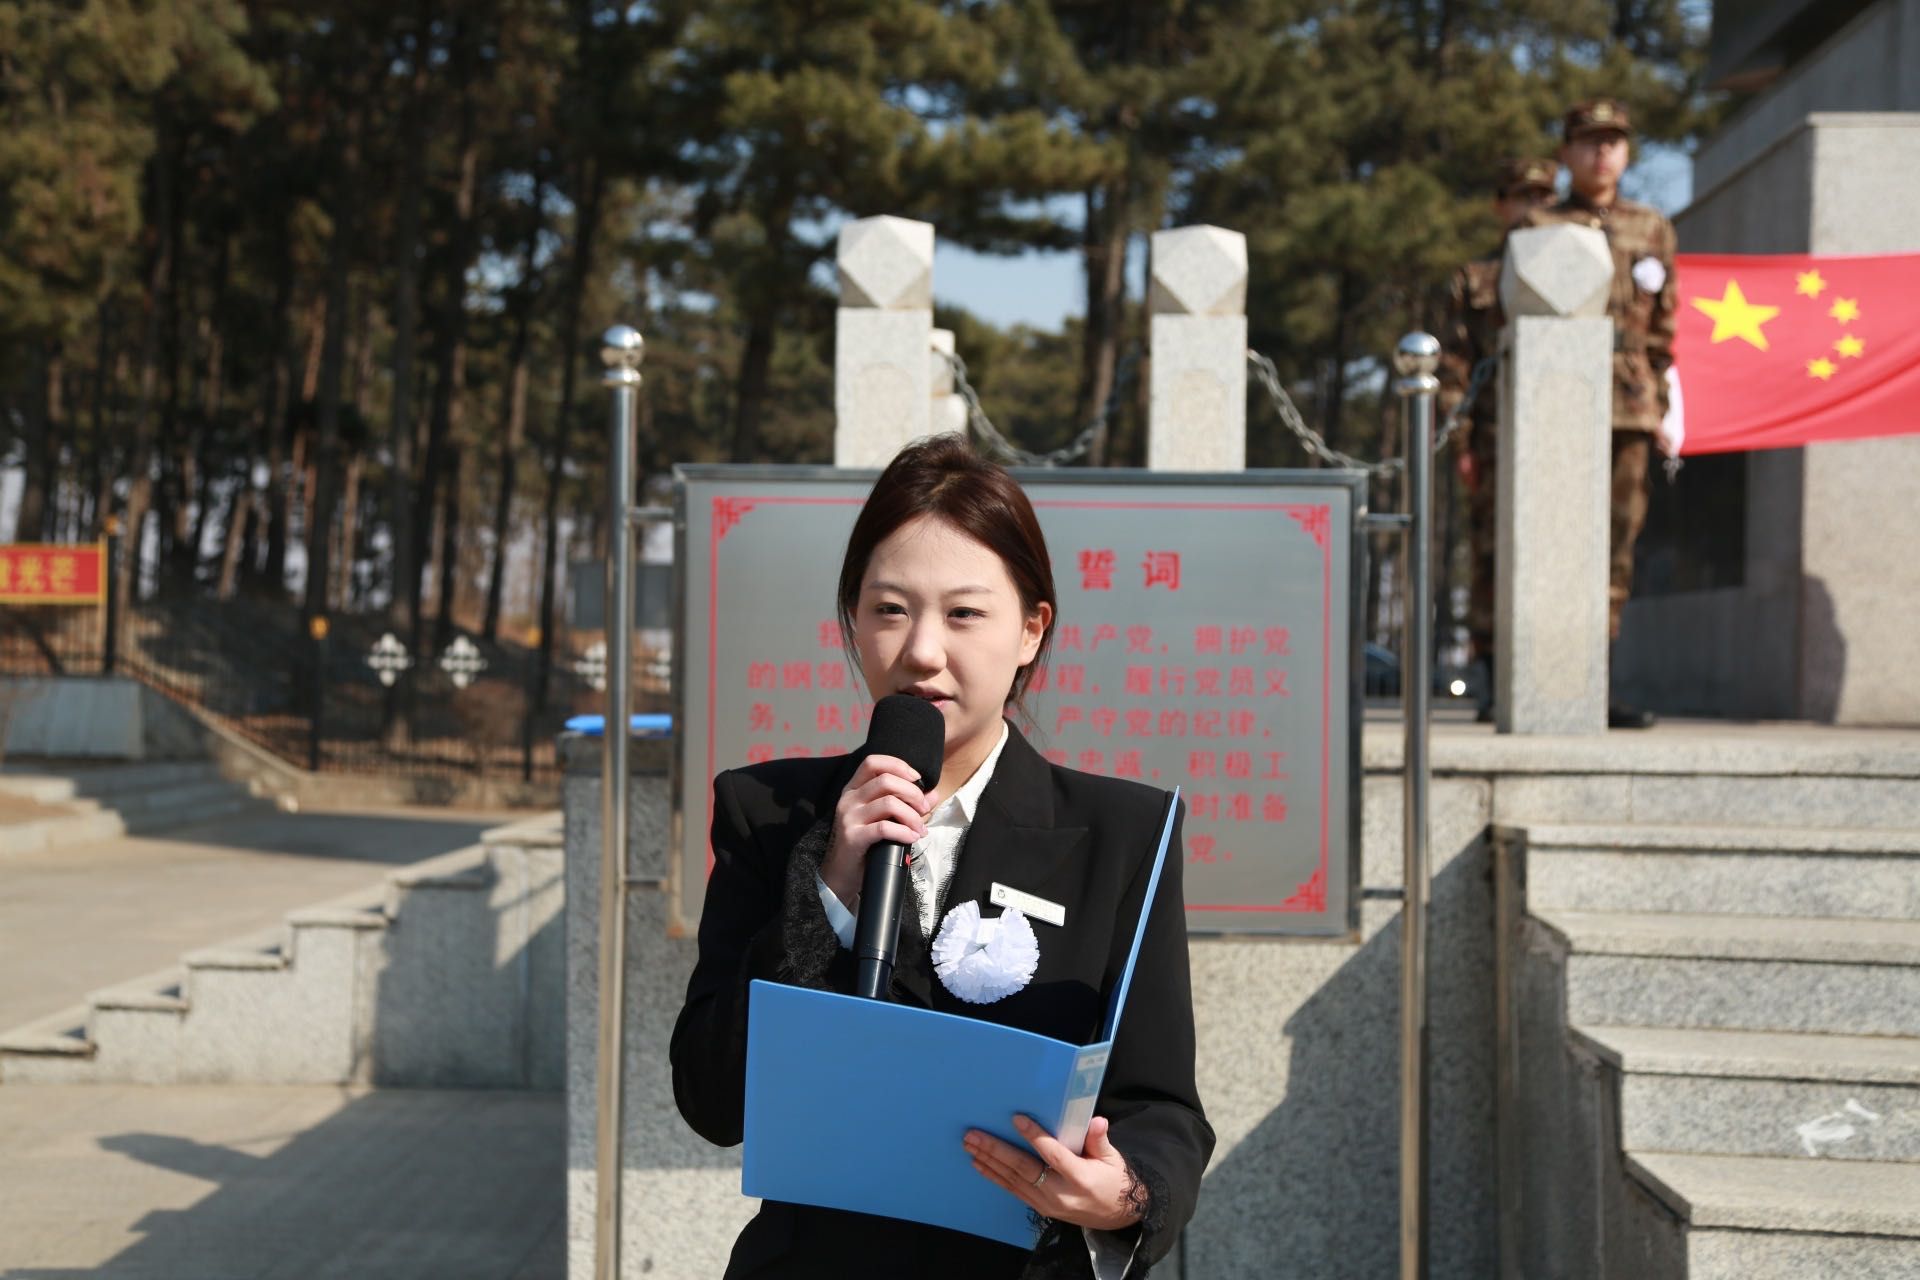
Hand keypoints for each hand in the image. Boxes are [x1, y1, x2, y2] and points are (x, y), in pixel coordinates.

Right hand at [820, 754, 929, 906]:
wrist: (842, 874)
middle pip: (886, 780)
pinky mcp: (853, 837)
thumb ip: (907, 804)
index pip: (873, 762)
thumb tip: (933, 794)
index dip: (898, 765)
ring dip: (912, 816)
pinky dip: (904, 832)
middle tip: (924, 809)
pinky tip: (912, 837)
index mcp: (854, 789)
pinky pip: (884, 828)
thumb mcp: (884, 819)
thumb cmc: (865, 844)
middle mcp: (849, 799)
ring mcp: (849, 817)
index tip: (916, 779)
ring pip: (889, 803)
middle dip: (912, 792)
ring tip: (920, 829)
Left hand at [963, 1115, 1140, 1233]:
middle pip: (1024, 1169)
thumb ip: (1099, 1140)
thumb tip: (1097, 1121)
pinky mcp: (1040, 1208)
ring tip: (970, 1146)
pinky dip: (995, 1177)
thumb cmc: (1113, 1181)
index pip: (1053, 1154)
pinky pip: (1013, 1190)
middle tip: (974, 1135)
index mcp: (1080, 1177)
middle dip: (996, 1150)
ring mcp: (1047, 1203)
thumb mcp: (1112, 1159)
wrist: (1117, 1217)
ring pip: (1013, 1180)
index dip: (1035, 1136)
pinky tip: (979, 1165)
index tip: (1017, 1119)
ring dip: (989, 1162)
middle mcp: (1060, 1193)